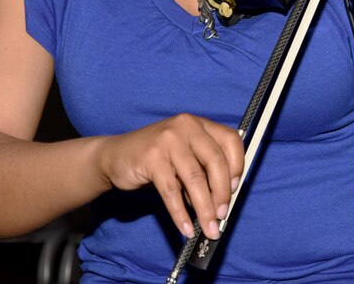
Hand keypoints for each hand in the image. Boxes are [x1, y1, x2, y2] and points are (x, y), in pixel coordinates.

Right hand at [97, 113, 243, 239]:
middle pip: (215, 161)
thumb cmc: (156, 158)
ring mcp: (168, 140)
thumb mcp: (184, 155)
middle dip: (222, 193)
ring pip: (195, 179)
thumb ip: (203, 169)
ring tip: (208, 228)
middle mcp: (185, 126)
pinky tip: (186, 228)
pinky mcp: (151, 158)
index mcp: (198, 124)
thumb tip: (223, 201)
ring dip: (204, 209)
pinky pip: (171, 192)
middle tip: (222, 215)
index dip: (238, 166)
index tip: (236, 189)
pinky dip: (180, 214)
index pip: (230, 140)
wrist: (115, 156)